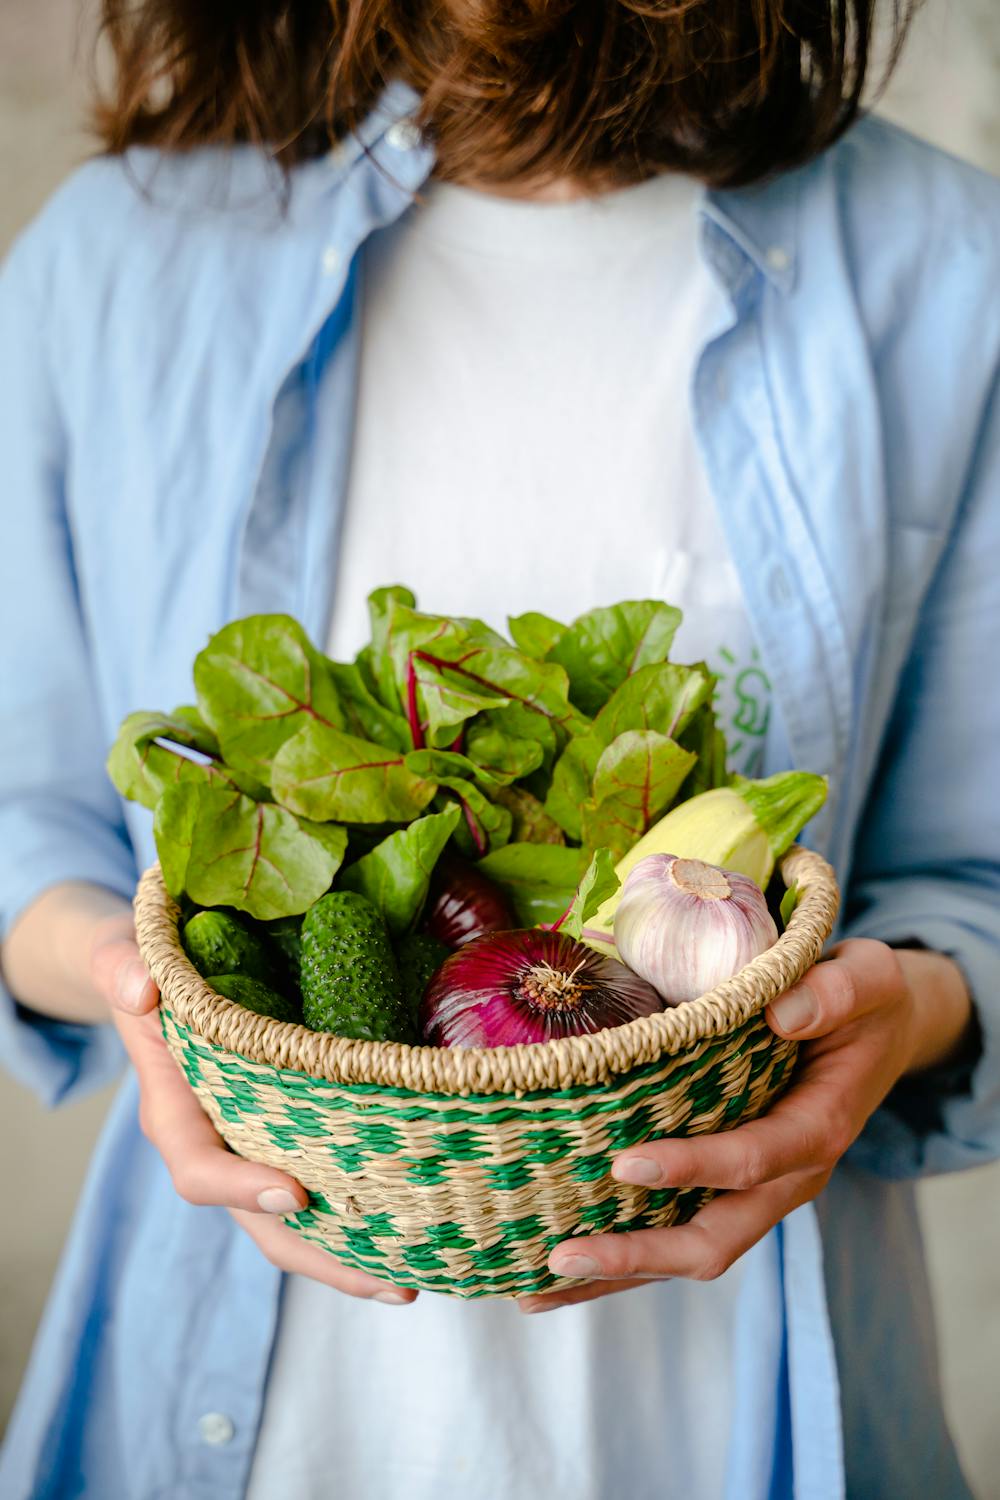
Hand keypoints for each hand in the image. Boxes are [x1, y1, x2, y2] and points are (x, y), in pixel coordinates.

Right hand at [90, 909, 415, 1303]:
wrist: (151, 973)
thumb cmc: (143, 965)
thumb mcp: (122, 957)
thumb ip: (123, 968)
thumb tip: (144, 990)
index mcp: (174, 1112)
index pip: (199, 1167)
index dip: (239, 1187)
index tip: (292, 1193)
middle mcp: (217, 1144)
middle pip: (263, 1221)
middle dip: (324, 1257)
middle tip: (394, 1281)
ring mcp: (254, 1147)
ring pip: (299, 1219)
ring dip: (353, 1252)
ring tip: (417, 1273)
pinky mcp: (289, 1134)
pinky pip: (323, 1180)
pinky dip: (361, 1212)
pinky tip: (417, 1223)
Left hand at [519, 938, 971, 1313]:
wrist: (880, 1032)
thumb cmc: (865, 1002)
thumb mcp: (867, 980)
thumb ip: (833, 993)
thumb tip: (782, 1011)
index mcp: (819, 1129)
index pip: (753, 1160)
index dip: (693, 1168)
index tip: (627, 1165)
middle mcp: (788, 1178)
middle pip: (713, 1240)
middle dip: (636, 1254)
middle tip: (561, 1255)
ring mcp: (758, 1192)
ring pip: (688, 1252)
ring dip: (616, 1273)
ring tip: (536, 1287)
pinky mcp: (731, 1189)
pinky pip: (678, 1232)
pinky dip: (624, 1254)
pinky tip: (562, 1265)